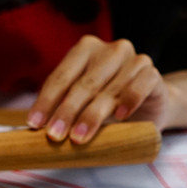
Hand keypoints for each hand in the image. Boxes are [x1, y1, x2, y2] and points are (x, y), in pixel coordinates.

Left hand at [27, 35, 171, 143]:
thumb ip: (63, 109)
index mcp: (86, 50)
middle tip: (54, 135)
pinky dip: (129, 100)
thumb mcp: (83, 104)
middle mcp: (110, 50)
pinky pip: (140, 85)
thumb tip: (34, 131)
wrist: (150, 106)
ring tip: (79, 137)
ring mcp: (134, 59)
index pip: (61, 76)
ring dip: (92, 115)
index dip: (46, 101)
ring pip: (109, 89)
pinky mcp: (152, 73)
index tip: (34, 124)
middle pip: (83, 84)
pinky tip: (119, 116)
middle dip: (66, 111)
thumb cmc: (108, 105)